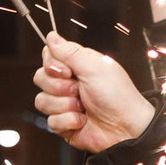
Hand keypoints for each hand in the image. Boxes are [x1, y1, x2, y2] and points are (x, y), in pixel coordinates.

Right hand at [34, 35, 154, 152]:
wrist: (126, 127)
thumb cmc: (117, 95)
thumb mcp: (94, 67)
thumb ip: (69, 52)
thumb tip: (51, 36)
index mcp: (76, 66)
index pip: (47, 57)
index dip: (52, 65)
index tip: (68, 71)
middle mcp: (68, 84)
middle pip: (40, 78)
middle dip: (59, 87)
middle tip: (78, 90)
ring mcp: (64, 104)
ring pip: (42, 101)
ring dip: (65, 105)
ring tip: (83, 107)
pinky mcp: (63, 124)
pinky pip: (51, 121)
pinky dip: (68, 121)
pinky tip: (82, 120)